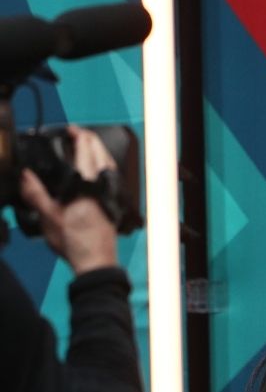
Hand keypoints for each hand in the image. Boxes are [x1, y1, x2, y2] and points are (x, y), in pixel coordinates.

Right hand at [17, 127, 118, 273]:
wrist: (96, 261)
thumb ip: (35, 193)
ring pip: (109, 163)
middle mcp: (104, 185)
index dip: (78, 135)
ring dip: (98, 151)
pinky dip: (103, 166)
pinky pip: (111, 176)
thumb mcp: (49, 216)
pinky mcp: (114, 202)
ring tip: (85, 147)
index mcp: (88, 184)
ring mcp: (112, 193)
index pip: (87, 149)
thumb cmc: (75, 242)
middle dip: (89, 139)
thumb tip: (25, 175)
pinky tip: (94, 171)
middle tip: (76, 134)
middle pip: (101, 152)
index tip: (69, 129)